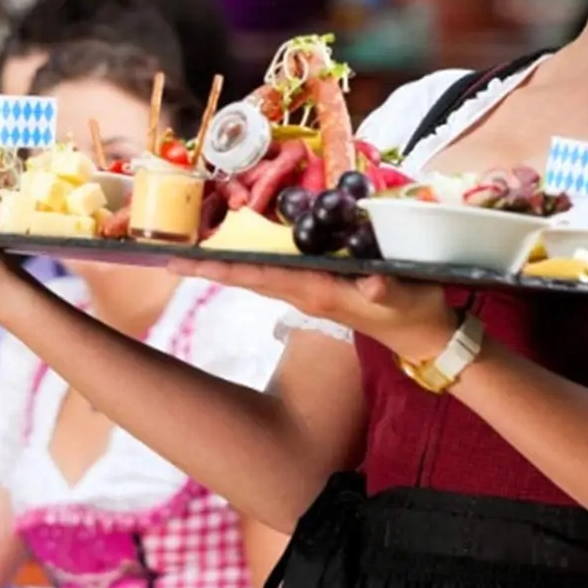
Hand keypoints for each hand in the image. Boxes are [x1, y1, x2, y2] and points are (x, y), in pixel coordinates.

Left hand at [166, 258, 458, 362]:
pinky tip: (230, 251)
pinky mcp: (315, 285)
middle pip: (246, 275)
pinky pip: (272, 270)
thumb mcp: (408, 297)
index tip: (184, 264)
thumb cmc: (414, 311)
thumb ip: (390, 289)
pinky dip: (247, 261)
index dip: (222, 268)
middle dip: (207, 266)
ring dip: (222, 263)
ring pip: (255, 273)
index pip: (260, 276)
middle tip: (166, 254)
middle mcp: (304, 290)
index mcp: (317, 291)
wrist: (422, 336)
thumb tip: (373, 281)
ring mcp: (307, 289)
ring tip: (186, 250)